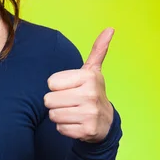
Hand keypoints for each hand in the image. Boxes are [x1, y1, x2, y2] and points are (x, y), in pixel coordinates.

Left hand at [43, 28, 114, 142]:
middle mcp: (91, 94)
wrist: (105, 122)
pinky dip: (65, 128)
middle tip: (71, 101)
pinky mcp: (88, 131)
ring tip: (73, 111)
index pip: (50, 83)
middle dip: (56, 102)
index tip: (71, 88)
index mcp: (88, 77)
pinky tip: (76, 123)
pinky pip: (60, 129)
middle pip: (49, 100)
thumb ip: (98, 50)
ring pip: (53, 115)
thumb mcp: (93, 71)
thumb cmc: (91, 92)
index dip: (57, 86)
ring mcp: (90, 114)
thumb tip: (110, 28)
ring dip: (59, 115)